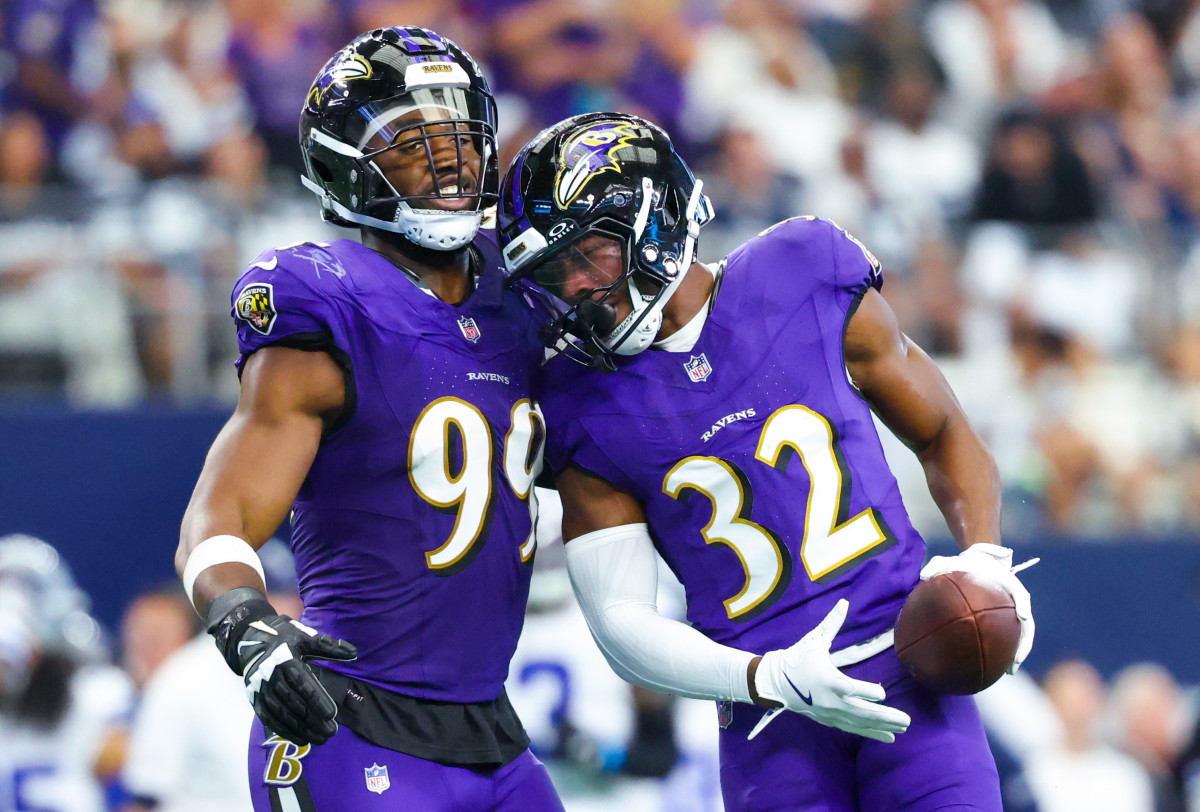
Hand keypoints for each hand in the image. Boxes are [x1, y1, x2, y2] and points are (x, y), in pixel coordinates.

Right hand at [236, 615, 357, 744]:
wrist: (252, 642)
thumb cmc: (285, 640)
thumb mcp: (306, 638)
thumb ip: (329, 647)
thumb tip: (353, 653)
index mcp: (286, 661)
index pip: (303, 684)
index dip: (316, 700)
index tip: (331, 714)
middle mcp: (271, 677)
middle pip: (294, 703)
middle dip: (312, 719)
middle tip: (331, 732)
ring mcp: (262, 690)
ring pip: (282, 714)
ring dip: (300, 729)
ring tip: (320, 739)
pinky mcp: (255, 700)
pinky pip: (269, 719)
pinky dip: (284, 731)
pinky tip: (300, 739)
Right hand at [752, 599, 910, 742]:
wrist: (776, 681)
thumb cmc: (797, 657)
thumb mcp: (815, 639)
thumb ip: (832, 623)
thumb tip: (844, 602)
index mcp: (827, 679)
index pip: (853, 689)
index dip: (869, 692)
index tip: (883, 693)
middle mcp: (830, 700)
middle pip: (862, 711)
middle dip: (885, 716)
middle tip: (907, 720)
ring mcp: (829, 713)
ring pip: (860, 722)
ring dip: (882, 726)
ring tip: (902, 728)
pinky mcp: (828, 720)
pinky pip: (853, 729)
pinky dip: (871, 733)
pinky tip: (889, 737)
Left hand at [920, 544, 1036, 673]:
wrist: (981, 563)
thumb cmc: (967, 564)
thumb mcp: (952, 561)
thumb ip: (939, 565)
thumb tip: (923, 575)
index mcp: (1008, 584)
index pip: (1020, 595)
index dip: (1023, 605)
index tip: (1021, 617)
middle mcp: (1016, 600)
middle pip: (1026, 624)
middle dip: (1023, 643)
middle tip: (1016, 660)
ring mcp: (1014, 611)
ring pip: (1021, 636)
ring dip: (1018, 653)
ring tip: (1009, 672)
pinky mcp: (1007, 619)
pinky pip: (1008, 637)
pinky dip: (1004, 651)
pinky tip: (993, 666)